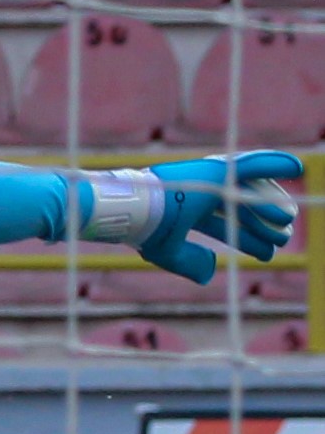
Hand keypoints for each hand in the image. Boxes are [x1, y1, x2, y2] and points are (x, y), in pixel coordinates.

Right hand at [141, 152, 300, 285]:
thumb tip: (211, 271)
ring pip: (248, 193)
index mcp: (187, 213)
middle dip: (261, 228)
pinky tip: (297, 167)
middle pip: (240, 211)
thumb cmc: (146, 231)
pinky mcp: (216, 169)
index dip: (246, 240)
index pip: (225, 227)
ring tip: (289, 220)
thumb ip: (190, 262)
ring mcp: (209, 180)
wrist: (136, 209)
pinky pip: (251, 165)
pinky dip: (274, 163)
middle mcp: (201, 194)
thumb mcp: (169, 253)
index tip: (266, 253)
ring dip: (270, 206)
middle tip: (282, 239)